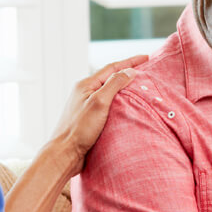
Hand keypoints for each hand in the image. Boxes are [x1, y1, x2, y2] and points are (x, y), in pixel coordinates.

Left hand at [52, 55, 147, 176]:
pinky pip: (107, 104)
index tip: (147, 57)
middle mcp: (85, 92)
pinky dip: (119, 101)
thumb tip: (130, 71)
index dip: (130, 62)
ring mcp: (86, 105)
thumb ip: (114, 84)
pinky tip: (126, 106)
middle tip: (145, 69)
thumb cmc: (80, 129)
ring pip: (109, 91)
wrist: (65, 153)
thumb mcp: (99, 102)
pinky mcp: (89, 119)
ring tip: (138, 85)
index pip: (112, 68)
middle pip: (110, 77)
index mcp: (86, 85)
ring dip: (123, 86)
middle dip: (127, 71)